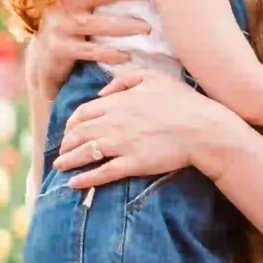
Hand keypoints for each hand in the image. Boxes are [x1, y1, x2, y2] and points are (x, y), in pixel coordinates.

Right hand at [26, 0, 150, 100]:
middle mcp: (62, 3)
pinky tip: (126, 55)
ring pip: (96, 24)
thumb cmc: (68, 22)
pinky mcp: (62, 48)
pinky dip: (108, 53)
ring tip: (146, 28)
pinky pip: (89, 50)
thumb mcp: (74, 1)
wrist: (42, 58)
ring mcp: (61, 26)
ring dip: (123, 26)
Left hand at [55, 73, 237, 189]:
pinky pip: (102, 173)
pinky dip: (85, 179)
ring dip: (68, 161)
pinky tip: (74, 184)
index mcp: (118, 102)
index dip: (71, 123)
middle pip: (79, 134)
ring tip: (60, 168)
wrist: (203, 129)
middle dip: (66, 144)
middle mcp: (114, 122)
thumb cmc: (182, 102)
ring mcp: (122, 144)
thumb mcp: (153, 78)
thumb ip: (124, 80)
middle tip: (61, 152)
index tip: (68, 131)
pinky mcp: (133, 164)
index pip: (83, 112)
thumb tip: (102, 92)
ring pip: (86, 153)